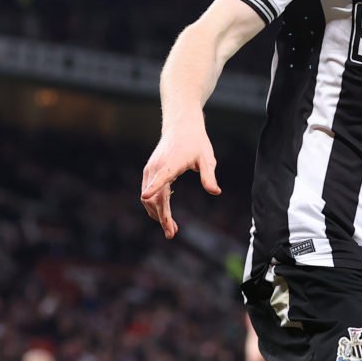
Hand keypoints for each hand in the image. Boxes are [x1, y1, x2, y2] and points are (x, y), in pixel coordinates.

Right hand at [139, 120, 221, 238]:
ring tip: (171, 229)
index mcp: (171, 163)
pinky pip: (149, 193)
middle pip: (154, 195)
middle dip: (161, 216)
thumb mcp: (207, 158)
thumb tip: (215, 192)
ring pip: (149, 197)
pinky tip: (165, 216)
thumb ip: (209, 176)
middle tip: (172, 233)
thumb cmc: (196, 143)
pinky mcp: (150, 172)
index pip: (161, 177)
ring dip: (157, 214)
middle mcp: (157, 167)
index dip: (154, 188)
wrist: (181, 127)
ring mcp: (151, 170)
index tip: (146, 197)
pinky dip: (155, 206)